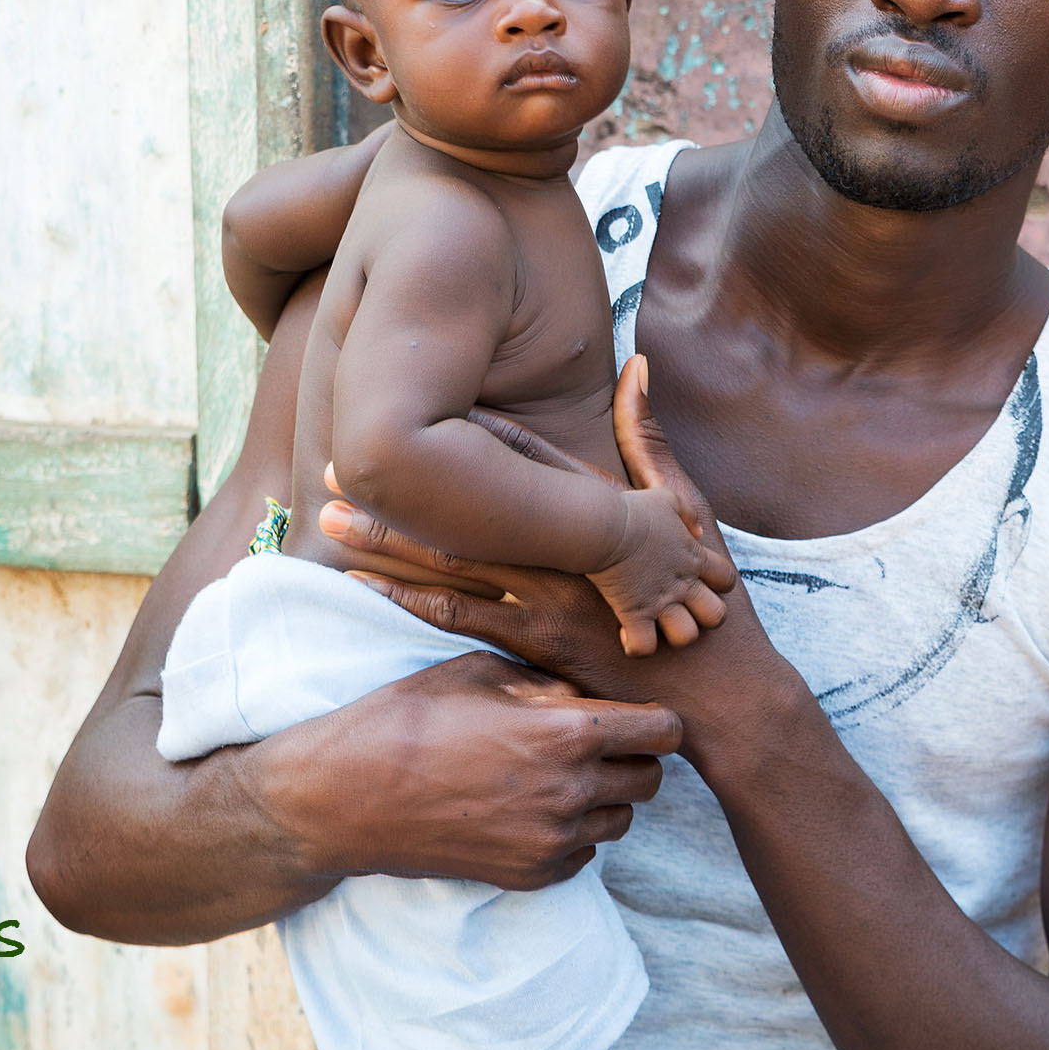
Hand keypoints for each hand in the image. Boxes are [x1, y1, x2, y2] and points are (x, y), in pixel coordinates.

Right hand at [247, 650, 679, 890]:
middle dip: (632, 757)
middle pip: (651, 780)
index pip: (665, 732)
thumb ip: (551, 683)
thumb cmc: (409, 717)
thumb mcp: (483, 672)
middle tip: (593, 741)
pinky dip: (571, 832)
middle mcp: (570, 793)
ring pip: (620, 820)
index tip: (633, 712)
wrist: (345, 797)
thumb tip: (589, 695)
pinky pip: (584, 855)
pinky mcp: (529, 875)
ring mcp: (550, 841)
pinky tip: (529, 806)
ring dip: (603, 797)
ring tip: (553, 773)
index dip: (655, 718)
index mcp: (567, 734)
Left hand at [319, 359, 798, 761]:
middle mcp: (562, 546)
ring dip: (388, 541)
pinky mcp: (538, 644)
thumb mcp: (685, 507)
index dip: (458, 432)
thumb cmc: (702, 594)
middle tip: (334, 467)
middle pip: (464, 508)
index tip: (407, 409)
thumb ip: (649, 437)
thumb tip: (636, 363)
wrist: (719, 686)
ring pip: (451, 563)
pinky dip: (411, 601)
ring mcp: (547, 596)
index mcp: (592, 507)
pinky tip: (366, 588)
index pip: (516, 457)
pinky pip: (461, 620)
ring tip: (329, 520)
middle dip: (399, 489)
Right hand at [590, 485, 735, 656]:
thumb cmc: (634, 510)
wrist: (605, 525)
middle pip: (717, 616)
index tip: (697, 579)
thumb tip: (698, 532)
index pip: (727, 579)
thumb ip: (688, 515)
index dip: (718, 584)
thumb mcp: (667, 500)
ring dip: (672, 634)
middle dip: (704, 617)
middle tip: (682, 608)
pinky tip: (627, 631)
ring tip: (656, 624)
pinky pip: (644, 647)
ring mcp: (660, 602)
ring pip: (687, 637)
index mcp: (694, 557)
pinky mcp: (634, 614)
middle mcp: (683, 584)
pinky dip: (636, 645)